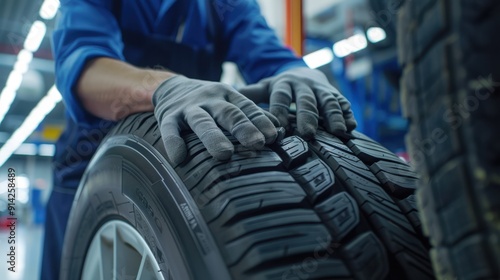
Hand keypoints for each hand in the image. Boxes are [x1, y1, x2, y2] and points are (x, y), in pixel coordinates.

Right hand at [153, 76, 278, 164]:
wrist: (171, 86)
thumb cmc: (209, 101)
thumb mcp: (230, 101)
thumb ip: (252, 114)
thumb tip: (279, 131)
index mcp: (229, 95)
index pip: (247, 107)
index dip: (261, 121)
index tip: (273, 136)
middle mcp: (210, 99)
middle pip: (228, 113)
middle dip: (243, 128)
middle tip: (257, 143)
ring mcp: (189, 107)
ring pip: (202, 122)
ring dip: (214, 137)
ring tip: (224, 155)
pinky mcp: (168, 116)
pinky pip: (170, 129)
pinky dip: (173, 142)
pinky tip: (179, 157)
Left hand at [239, 67, 356, 137]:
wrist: (304, 75)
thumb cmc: (280, 89)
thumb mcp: (265, 88)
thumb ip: (249, 94)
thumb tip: (225, 97)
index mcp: (283, 84)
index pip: (280, 97)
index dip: (280, 110)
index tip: (279, 127)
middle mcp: (304, 86)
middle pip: (306, 101)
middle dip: (307, 116)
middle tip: (307, 134)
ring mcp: (322, 90)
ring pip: (328, 102)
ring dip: (333, 116)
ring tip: (337, 132)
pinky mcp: (337, 96)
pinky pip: (344, 104)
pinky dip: (348, 115)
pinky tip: (351, 128)